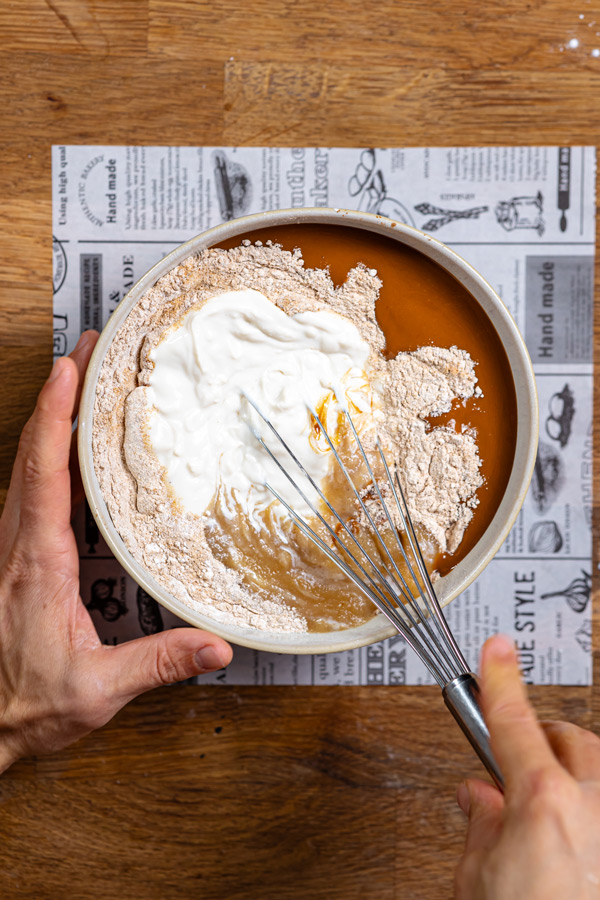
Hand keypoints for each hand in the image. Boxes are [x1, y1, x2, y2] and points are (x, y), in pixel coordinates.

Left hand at [0, 332, 232, 771]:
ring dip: (52, 420)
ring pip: (27, 467)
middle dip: (58, 396)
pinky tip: (71, 447)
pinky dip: (50, 454)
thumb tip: (213, 646)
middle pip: (33, 453)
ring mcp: (13, 549)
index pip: (44, 474)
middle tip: (87, 354)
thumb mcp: (96, 691)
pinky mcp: (17, 558)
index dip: (55, 417)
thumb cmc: (22, 705)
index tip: (70, 370)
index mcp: (36, 564)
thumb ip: (157, 664)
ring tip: (82, 382)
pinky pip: (32, 490)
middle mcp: (18, 546)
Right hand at [455, 634, 599, 898]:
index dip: (500, 676)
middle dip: (543, 745)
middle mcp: (597, 808)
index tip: (498, 650)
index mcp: (544, 803)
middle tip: (514, 774)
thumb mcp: (476, 885)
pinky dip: (588, 820)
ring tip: (551, 820)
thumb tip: (478, 799)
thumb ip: (479, 828)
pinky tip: (575, 850)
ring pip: (599, 774)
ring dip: (575, 784)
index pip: (512, 718)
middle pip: (571, 737)